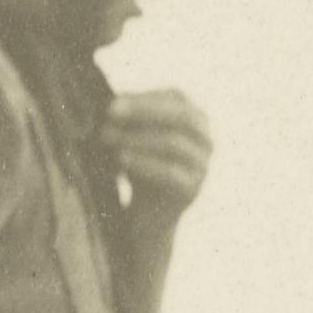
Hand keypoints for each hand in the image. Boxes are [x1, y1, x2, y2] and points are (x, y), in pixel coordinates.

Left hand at [102, 89, 213, 227]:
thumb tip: (109, 98)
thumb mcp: (135, 134)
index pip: (174, 97)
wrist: (148, 215)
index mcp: (195, 117)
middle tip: (110, 113)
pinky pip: (169, 172)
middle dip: (142, 111)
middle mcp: (205, 138)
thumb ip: (129, 115)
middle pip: (180, 116)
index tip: (112, 102)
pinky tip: (120, 159)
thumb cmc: (140, 165)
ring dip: (135, 137)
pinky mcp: (193, 189)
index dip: (144, 98)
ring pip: (173, 143)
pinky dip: (142, 163)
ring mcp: (202, 165)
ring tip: (106, 136)